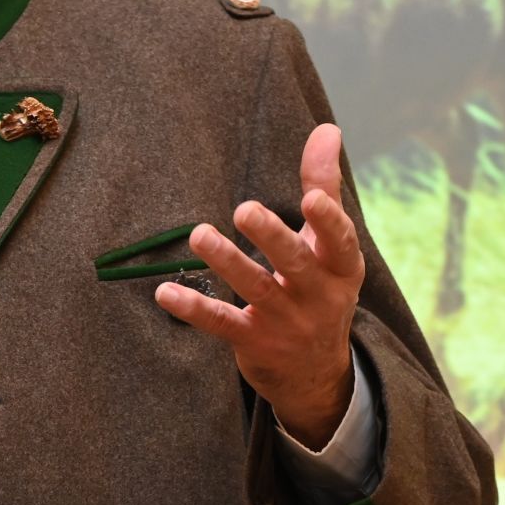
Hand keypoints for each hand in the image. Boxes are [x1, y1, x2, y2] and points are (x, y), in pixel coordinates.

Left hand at [156, 123, 363, 447]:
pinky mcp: (253, 343)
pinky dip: (194, 309)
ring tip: (200, 234)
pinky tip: (165, 293)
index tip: (311, 199)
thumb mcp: (331, 247)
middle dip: (272, 237)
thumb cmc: (320, 289)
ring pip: (255, 289)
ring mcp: (285, 322)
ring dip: (227, 262)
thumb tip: (326, 128)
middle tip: (245, 210)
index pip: (340, 242)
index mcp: (340, 267)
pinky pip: (222, 323)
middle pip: (295, 264)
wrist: (316, 375)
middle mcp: (317, 296)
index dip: (328, 221)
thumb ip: (324, 187)